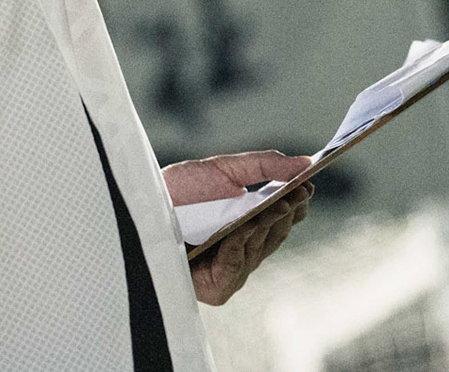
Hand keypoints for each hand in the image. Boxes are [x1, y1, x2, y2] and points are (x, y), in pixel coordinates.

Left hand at [163, 150, 312, 304]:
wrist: (139, 204)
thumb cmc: (180, 189)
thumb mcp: (225, 169)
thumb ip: (263, 165)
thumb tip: (305, 162)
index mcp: (249, 227)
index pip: (282, 220)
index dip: (296, 204)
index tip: (309, 184)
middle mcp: (243, 252)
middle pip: (275, 234)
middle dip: (288, 211)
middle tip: (300, 191)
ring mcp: (231, 272)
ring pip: (261, 248)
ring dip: (270, 223)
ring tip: (282, 200)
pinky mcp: (216, 288)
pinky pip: (237, 263)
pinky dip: (243, 242)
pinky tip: (248, 223)